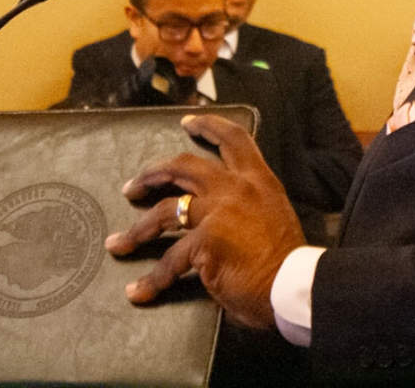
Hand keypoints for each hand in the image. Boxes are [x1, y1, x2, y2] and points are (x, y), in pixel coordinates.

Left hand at [105, 113, 306, 328]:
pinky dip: (152, 279)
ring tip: (119, 241)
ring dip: (138, 228)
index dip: (208, 127)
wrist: (295, 286)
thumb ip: (249, 207)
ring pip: (165, 210)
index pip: (233, 139)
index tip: (187, 122)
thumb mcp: (274, 215)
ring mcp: (217, 213)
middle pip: (183, 167)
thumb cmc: (288, 261)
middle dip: (152, 174)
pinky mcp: (204, 242)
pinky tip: (139, 291)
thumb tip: (227, 220)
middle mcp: (236, 188)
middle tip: (133, 186)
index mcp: (258, 180)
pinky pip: (170, 260)